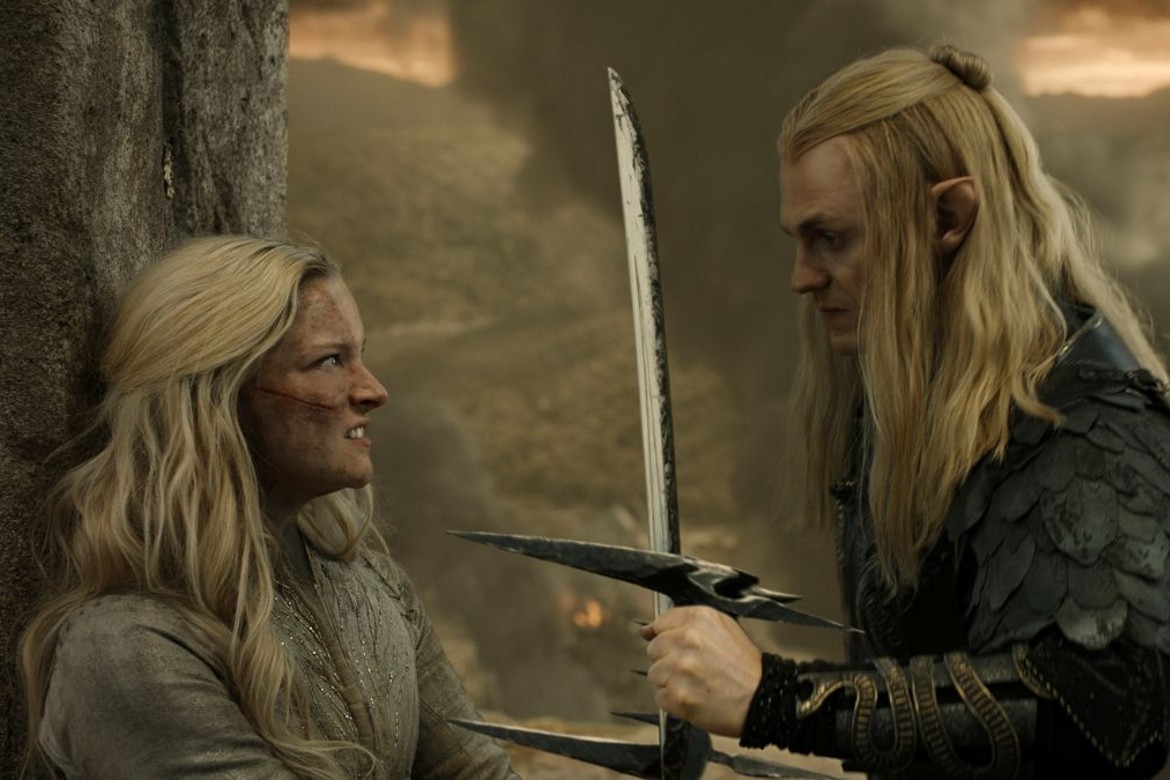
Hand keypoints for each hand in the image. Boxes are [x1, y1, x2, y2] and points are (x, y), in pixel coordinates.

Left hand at [639, 605, 762, 736]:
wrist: (762, 699)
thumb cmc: (744, 666)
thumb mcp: (723, 627)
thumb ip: (684, 622)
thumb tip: (646, 631)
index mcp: (699, 619)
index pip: (661, 624)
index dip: (670, 638)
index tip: (679, 648)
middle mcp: (687, 640)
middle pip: (654, 649)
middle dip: (670, 660)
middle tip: (694, 669)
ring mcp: (680, 669)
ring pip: (655, 673)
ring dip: (671, 681)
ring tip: (696, 684)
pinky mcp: (677, 695)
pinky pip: (660, 697)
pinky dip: (674, 700)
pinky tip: (695, 697)